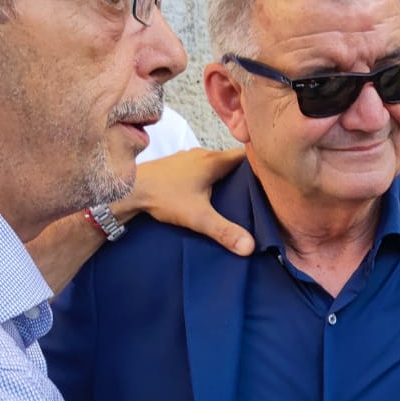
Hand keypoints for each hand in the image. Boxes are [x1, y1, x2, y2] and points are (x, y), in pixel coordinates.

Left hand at [118, 147, 253, 255]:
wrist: (129, 190)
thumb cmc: (164, 198)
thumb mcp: (198, 218)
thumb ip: (224, 231)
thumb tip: (249, 246)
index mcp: (214, 161)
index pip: (246, 155)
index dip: (260, 164)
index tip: (271, 177)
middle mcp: (202, 154)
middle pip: (232, 159)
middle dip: (244, 173)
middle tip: (256, 191)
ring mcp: (187, 158)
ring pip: (215, 163)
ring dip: (225, 175)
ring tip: (235, 193)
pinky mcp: (176, 165)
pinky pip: (200, 167)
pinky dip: (209, 176)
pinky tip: (207, 192)